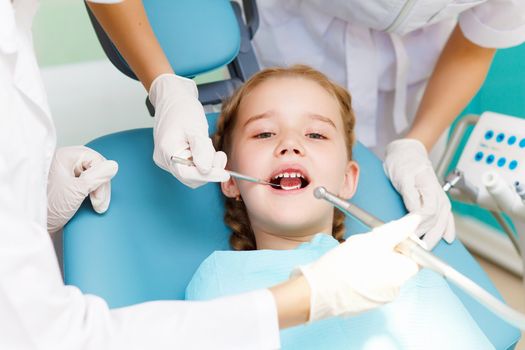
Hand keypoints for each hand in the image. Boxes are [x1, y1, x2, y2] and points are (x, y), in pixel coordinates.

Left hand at [47, 146, 117, 232]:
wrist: (35, 228)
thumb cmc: (48, 208)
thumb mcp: (77, 191)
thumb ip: (97, 177)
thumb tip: (113, 166)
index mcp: (64, 157)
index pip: (96, 159)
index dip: (102, 179)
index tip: (98, 198)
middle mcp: (65, 163)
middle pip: (96, 169)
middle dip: (101, 188)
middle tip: (98, 205)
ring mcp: (67, 174)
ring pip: (94, 178)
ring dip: (98, 193)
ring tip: (96, 208)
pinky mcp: (68, 186)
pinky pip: (88, 185)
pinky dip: (92, 195)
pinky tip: (91, 205)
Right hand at [149, 74, 229, 188]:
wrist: (173, 97)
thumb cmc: (182, 108)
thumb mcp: (196, 128)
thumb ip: (201, 150)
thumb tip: (207, 170)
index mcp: (167, 151)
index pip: (188, 174)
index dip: (208, 176)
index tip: (224, 174)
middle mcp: (164, 159)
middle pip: (190, 177)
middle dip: (209, 170)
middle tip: (220, 156)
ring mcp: (168, 159)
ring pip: (192, 172)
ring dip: (206, 164)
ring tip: (208, 145)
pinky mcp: (174, 157)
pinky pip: (191, 165)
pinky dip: (201, 160)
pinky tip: (204, 147)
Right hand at [293, 214, 420, 321]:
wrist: (319, 290)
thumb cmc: (348, 263)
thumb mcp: (375, 239)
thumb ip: (398, 229)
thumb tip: (417, 220)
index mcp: (402, 273)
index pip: (416, 254)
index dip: (404, 240)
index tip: (387, 234)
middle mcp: (396, 288)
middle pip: (398, 261)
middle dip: (385, 248)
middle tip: (366, 241)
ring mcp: (380, 298)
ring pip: (382, 270)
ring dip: (373, 259)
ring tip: (353, 255)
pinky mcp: (364, 302)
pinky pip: (369, 282)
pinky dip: (363, 272)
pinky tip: (348, 267)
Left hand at [384, 138, 454, 248]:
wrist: (408, 152)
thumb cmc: (402, 162)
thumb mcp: (402, 176)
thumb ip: (410, 195)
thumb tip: (415, 213)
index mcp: (430, 188)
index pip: (427, 213)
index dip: (418, 226)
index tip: (409, 235)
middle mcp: (438, 194)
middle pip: (436, 220)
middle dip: (427, 236)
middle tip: (416, 249)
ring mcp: (439, 197)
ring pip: (442, 221)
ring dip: (436, 236)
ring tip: (428, 249)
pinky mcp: (437, 199)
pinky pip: (446, 216)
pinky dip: (447, 228)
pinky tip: (448, 238)